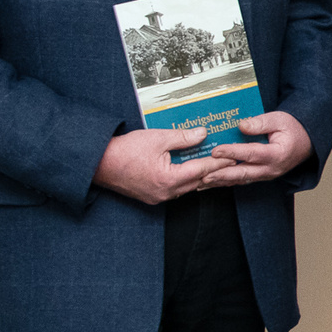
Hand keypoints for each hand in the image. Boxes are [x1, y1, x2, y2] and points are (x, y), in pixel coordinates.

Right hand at [92, 127, 221, 204]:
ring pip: (187, 187)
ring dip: (200, 176)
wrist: (98, 163)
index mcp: (169, 179)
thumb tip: (203, 134)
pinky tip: (191, 170)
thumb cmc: (125, 150)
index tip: (233, 157)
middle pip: (197, 182)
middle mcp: (166, 192)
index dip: (219, 162)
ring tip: (213, 165)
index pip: (202, 170)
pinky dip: (186, 180)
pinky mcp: (151, 196)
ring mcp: (158, 197)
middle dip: (213, 171)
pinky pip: (175, 189)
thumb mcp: (158, 138)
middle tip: (229, 161)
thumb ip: (183, 138)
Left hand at [201, 110, 314, 187]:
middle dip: (222, 175)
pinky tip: (213, 181)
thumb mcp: (279, 119)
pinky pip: (242, 180)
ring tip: (202, 182)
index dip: (232, 152)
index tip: (216, 151)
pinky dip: (227, 181)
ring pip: (241, 180)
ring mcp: (266, 175)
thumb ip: (260, 122)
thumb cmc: (293, 129)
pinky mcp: (261, 176)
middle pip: (244, 173)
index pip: (252, 153)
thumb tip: (241, 126)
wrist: (307, 142)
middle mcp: (271, 168)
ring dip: (221, 182)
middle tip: (204, 175)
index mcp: (277, 154)